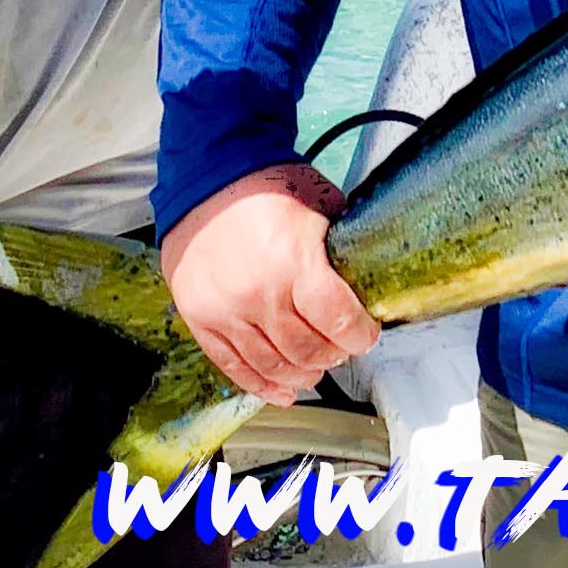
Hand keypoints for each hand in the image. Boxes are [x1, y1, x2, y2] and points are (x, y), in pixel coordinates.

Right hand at [161, 165, 379, 405]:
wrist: (207, 176)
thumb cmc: (264, 186)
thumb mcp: (319, 206)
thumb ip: (339, 247)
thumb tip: (366, 274)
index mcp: (294, 263)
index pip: (338, 322)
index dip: (360, 336)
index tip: (366, 335)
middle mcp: (259, 294)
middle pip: (307, 351)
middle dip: (333, 355)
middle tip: (341, 349)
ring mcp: (226, 311)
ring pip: (272, 365)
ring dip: (302, 375)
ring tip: (315, 370)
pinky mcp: (201, 318)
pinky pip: (233, 366)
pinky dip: (261, 385)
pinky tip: (282, 391)